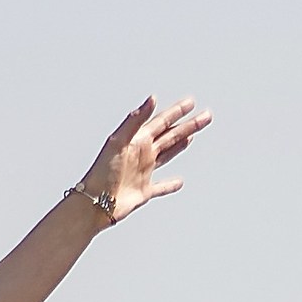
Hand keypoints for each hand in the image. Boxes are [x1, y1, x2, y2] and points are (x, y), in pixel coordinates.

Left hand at [81, 95, 211, 222]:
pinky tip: (179, 182)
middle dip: (188, 125)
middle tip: (206, 116)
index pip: (162, 121)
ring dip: (181, 145)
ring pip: (167, 155)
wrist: (94, 203)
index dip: (177, 112)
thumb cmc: (102, 172)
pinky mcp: (143, 192)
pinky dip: (170, 185)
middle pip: (170, 136)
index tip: (192, 102)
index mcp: (137, 140)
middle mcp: (142, 154)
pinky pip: (161, 187)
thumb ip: (135, 120)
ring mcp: (143, 172)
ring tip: (192, 136)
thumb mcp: (118, 142)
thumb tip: (152, 98)